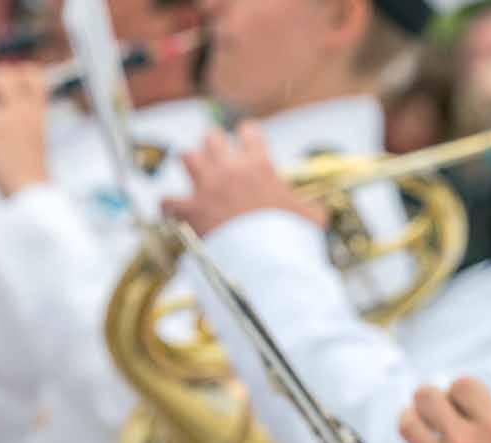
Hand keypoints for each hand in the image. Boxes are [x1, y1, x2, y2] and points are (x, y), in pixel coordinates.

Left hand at [162, 122, 326, 235]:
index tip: (246, 145)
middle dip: (213, 148)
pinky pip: (168, 201)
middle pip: (212, 137)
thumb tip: (322, 215)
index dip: (246, 137)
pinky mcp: (191, 211)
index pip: (249, 132)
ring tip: (196, 181)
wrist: (267, 261)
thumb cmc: (292, 240)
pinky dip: (168, 207)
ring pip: (187, 157)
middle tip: (218, 164)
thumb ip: (312, 210)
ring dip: (191, 168)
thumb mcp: (312, 221)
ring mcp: (208, 188)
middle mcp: (231, 169)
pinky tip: (172, 212)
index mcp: (260, 165)